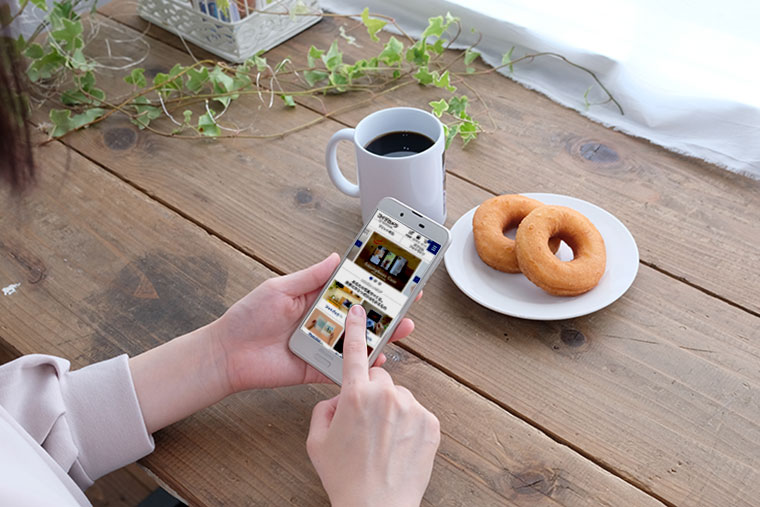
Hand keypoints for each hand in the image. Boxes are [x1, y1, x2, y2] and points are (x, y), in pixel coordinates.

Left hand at [214, 254, 418, 391]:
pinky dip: (363, 366)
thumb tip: (336, 257)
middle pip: (363, 316)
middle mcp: (324, 322)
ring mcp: (324, 346)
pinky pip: (345, 368)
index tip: (395, 276)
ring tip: (404, 326)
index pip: (351, 289)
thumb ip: (310, 276)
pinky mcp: (318, 369)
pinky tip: (380, 360)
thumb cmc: (248, 317)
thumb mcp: (279, 288)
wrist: (227, 354)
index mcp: (316, 299)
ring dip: (383, 335)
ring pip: (360, 342)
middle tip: (412, 300)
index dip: (373, 284)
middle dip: (388, 309)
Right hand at [306, 305, 439, 506]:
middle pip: (379, 380)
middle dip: (372, 395)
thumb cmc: (346, 478)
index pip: (353, 353)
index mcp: (355, 396)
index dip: (355, 329)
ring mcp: (412, 408)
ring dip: (392, 412)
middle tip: (365, 424)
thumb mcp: (317, 441)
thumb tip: (340, 398)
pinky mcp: (431, 422)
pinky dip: (409, 425)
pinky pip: (416, 414)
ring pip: (399, 398)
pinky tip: (398, 447)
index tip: (359, 310)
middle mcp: (386, 396)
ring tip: (383, 443)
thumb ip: (325, 409)